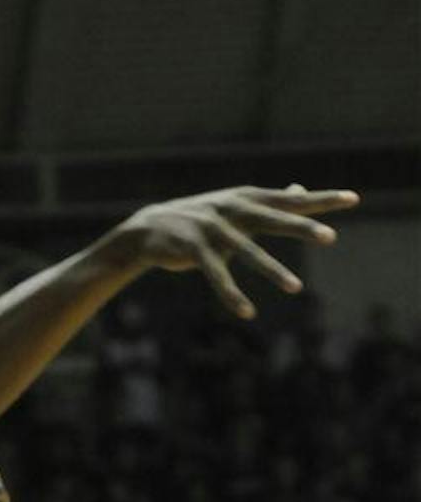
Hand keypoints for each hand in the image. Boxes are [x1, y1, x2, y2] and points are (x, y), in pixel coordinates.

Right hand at [104, 183, 358, 317]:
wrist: (149, 229)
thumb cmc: (200, 219)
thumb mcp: (235, 207)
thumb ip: (268, 202)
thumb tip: (299, 189)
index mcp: (247, 198)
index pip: (290, 198)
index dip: (321, 199)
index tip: (353, 199)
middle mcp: (232, 209)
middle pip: (273, 217)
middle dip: (301, 227)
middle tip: (330, 237)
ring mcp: (212, 228)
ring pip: (247, 251)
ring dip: (272, 270)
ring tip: (297, 288)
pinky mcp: (193, 249)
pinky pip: (217, 275)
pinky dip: (231, 294)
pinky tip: (247, 312)